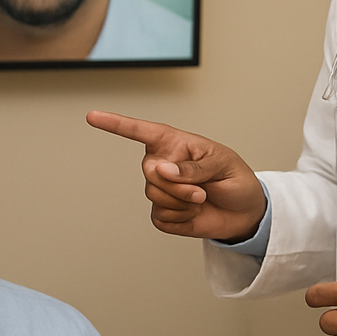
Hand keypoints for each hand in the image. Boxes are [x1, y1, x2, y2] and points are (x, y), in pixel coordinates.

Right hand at [86, 111, 266, 241]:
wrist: (244, 211)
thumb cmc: (234, 178)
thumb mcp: (222, 165)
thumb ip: (191, 168)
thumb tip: (161, 170)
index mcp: (174, 143)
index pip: (139, 131)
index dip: (114, 124)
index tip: (92, 116)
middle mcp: (161, 163)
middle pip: (149, 173)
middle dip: (177, 185)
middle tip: (201, 191)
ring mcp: (159, 189)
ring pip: (154, 196)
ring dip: (182, 202)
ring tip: (200, 198)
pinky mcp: (162, 213)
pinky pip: (161, 218)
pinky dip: (182, 219)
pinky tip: (193, 212)